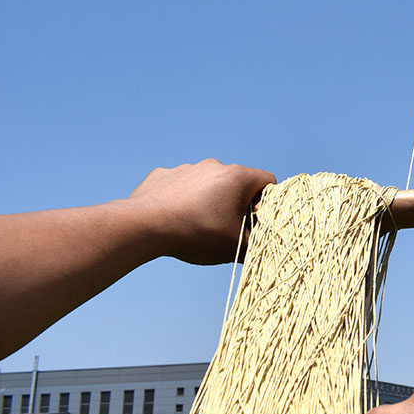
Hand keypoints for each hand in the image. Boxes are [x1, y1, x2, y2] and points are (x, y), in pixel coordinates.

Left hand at [127, 159, 275, 263]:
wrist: (146, 225)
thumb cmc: (197, 234)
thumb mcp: (235, 247)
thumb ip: (256, 245)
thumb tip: (263, 246)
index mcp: (238, 177)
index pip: (267, 181)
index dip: (267, 202)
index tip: (255, 220)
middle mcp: (214, 166)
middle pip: (236, 182)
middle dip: (236, 203)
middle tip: (227, 227)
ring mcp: (187, 168)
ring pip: (207, 183)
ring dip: (208, 200)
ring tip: (197, 224)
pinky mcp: (164, 174)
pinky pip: (181, 185)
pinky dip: (182, 199)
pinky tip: (174, 218)